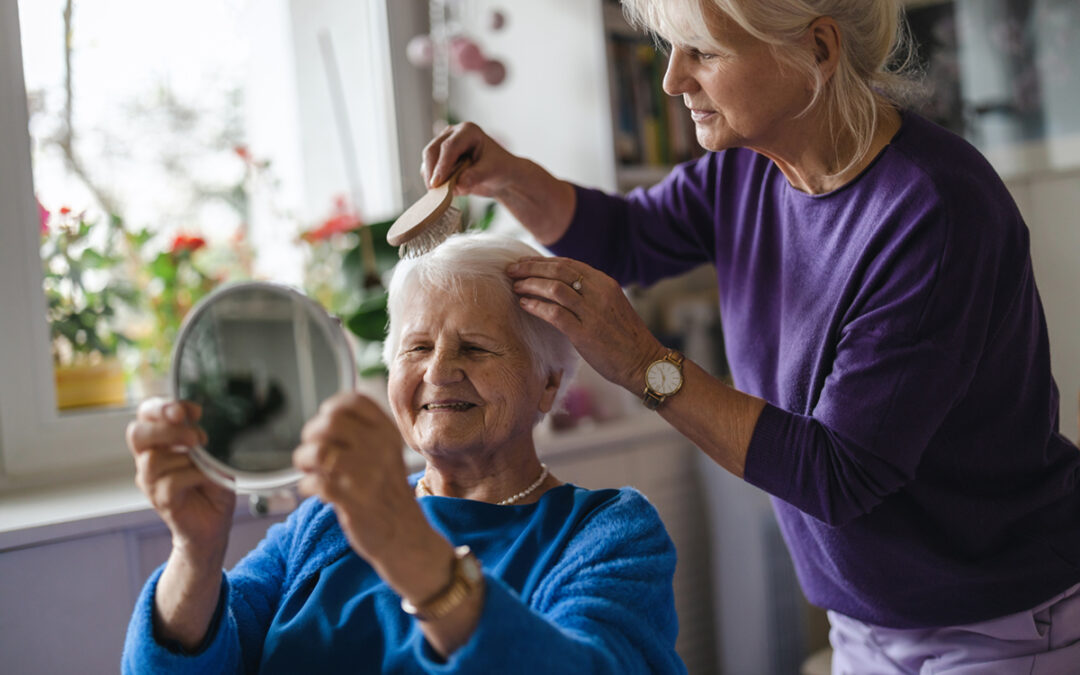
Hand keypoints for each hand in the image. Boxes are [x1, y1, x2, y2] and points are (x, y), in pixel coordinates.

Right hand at [126, 398, 234, 564]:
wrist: (213, 524)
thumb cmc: (212, 485)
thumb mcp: (213, 454)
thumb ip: (203, 439)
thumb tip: (200, 427)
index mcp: (160, 441)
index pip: (147, 413)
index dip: (165, 406)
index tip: (194, 411)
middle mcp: (149, 458)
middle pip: (137, 433)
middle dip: (167, 429)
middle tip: (195, 437)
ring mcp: (151, 481)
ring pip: (153, 459)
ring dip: (184, 457)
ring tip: (204, 463)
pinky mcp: (161, 500)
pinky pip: (170, 482)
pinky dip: (193, 476)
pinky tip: (206, 479)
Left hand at [293, 392, 425, 561]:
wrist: (404, 534)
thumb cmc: (386, 491)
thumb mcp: (385, 453)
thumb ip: (360, 434)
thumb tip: (319, 422)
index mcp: (387, 433)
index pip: (354, 402)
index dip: (331, 409)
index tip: (326, 427)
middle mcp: (380, 448)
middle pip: (330, 422)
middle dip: (310, 435)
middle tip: (312, 452)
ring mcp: (368, 475)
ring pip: (318, 452)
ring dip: (304, 460)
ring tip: (309, 471)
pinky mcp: (354, 501)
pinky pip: (315, 483)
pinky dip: (308, 486)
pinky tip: (317, 492)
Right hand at [422, 122, 520, 198]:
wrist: (499, 175)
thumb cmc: (499, 168)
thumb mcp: (491, 172)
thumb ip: (475, 177)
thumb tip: (457, 185)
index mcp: (468, 131)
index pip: (449, 146)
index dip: (442, 165)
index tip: (437, 183)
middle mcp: (452, 134)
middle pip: (432, 151)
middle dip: (432, 172)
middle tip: (435, 192)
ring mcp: (443, 145)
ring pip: (428, 162)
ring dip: (434, 179)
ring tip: (452, 191)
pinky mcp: (438, 159)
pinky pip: (428, 171)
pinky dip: (435, 182)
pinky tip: (450, 190)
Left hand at [508, 257, 666, 392]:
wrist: (644, 362)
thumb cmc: (626, 338)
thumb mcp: (611, 306)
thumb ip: (591, 294)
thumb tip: (561, 287)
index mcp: (605, 283)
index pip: (568, 263)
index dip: (542, 261)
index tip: (525, 262)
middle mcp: (599, 293)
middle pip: (558, 270)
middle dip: (530, 268)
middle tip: (511, 270)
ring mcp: (592, 312)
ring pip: (554, 288)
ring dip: (530, 284)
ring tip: (515, 286)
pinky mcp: (585, 333)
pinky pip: (554, 313)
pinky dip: (536, 306)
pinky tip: (524, 305)